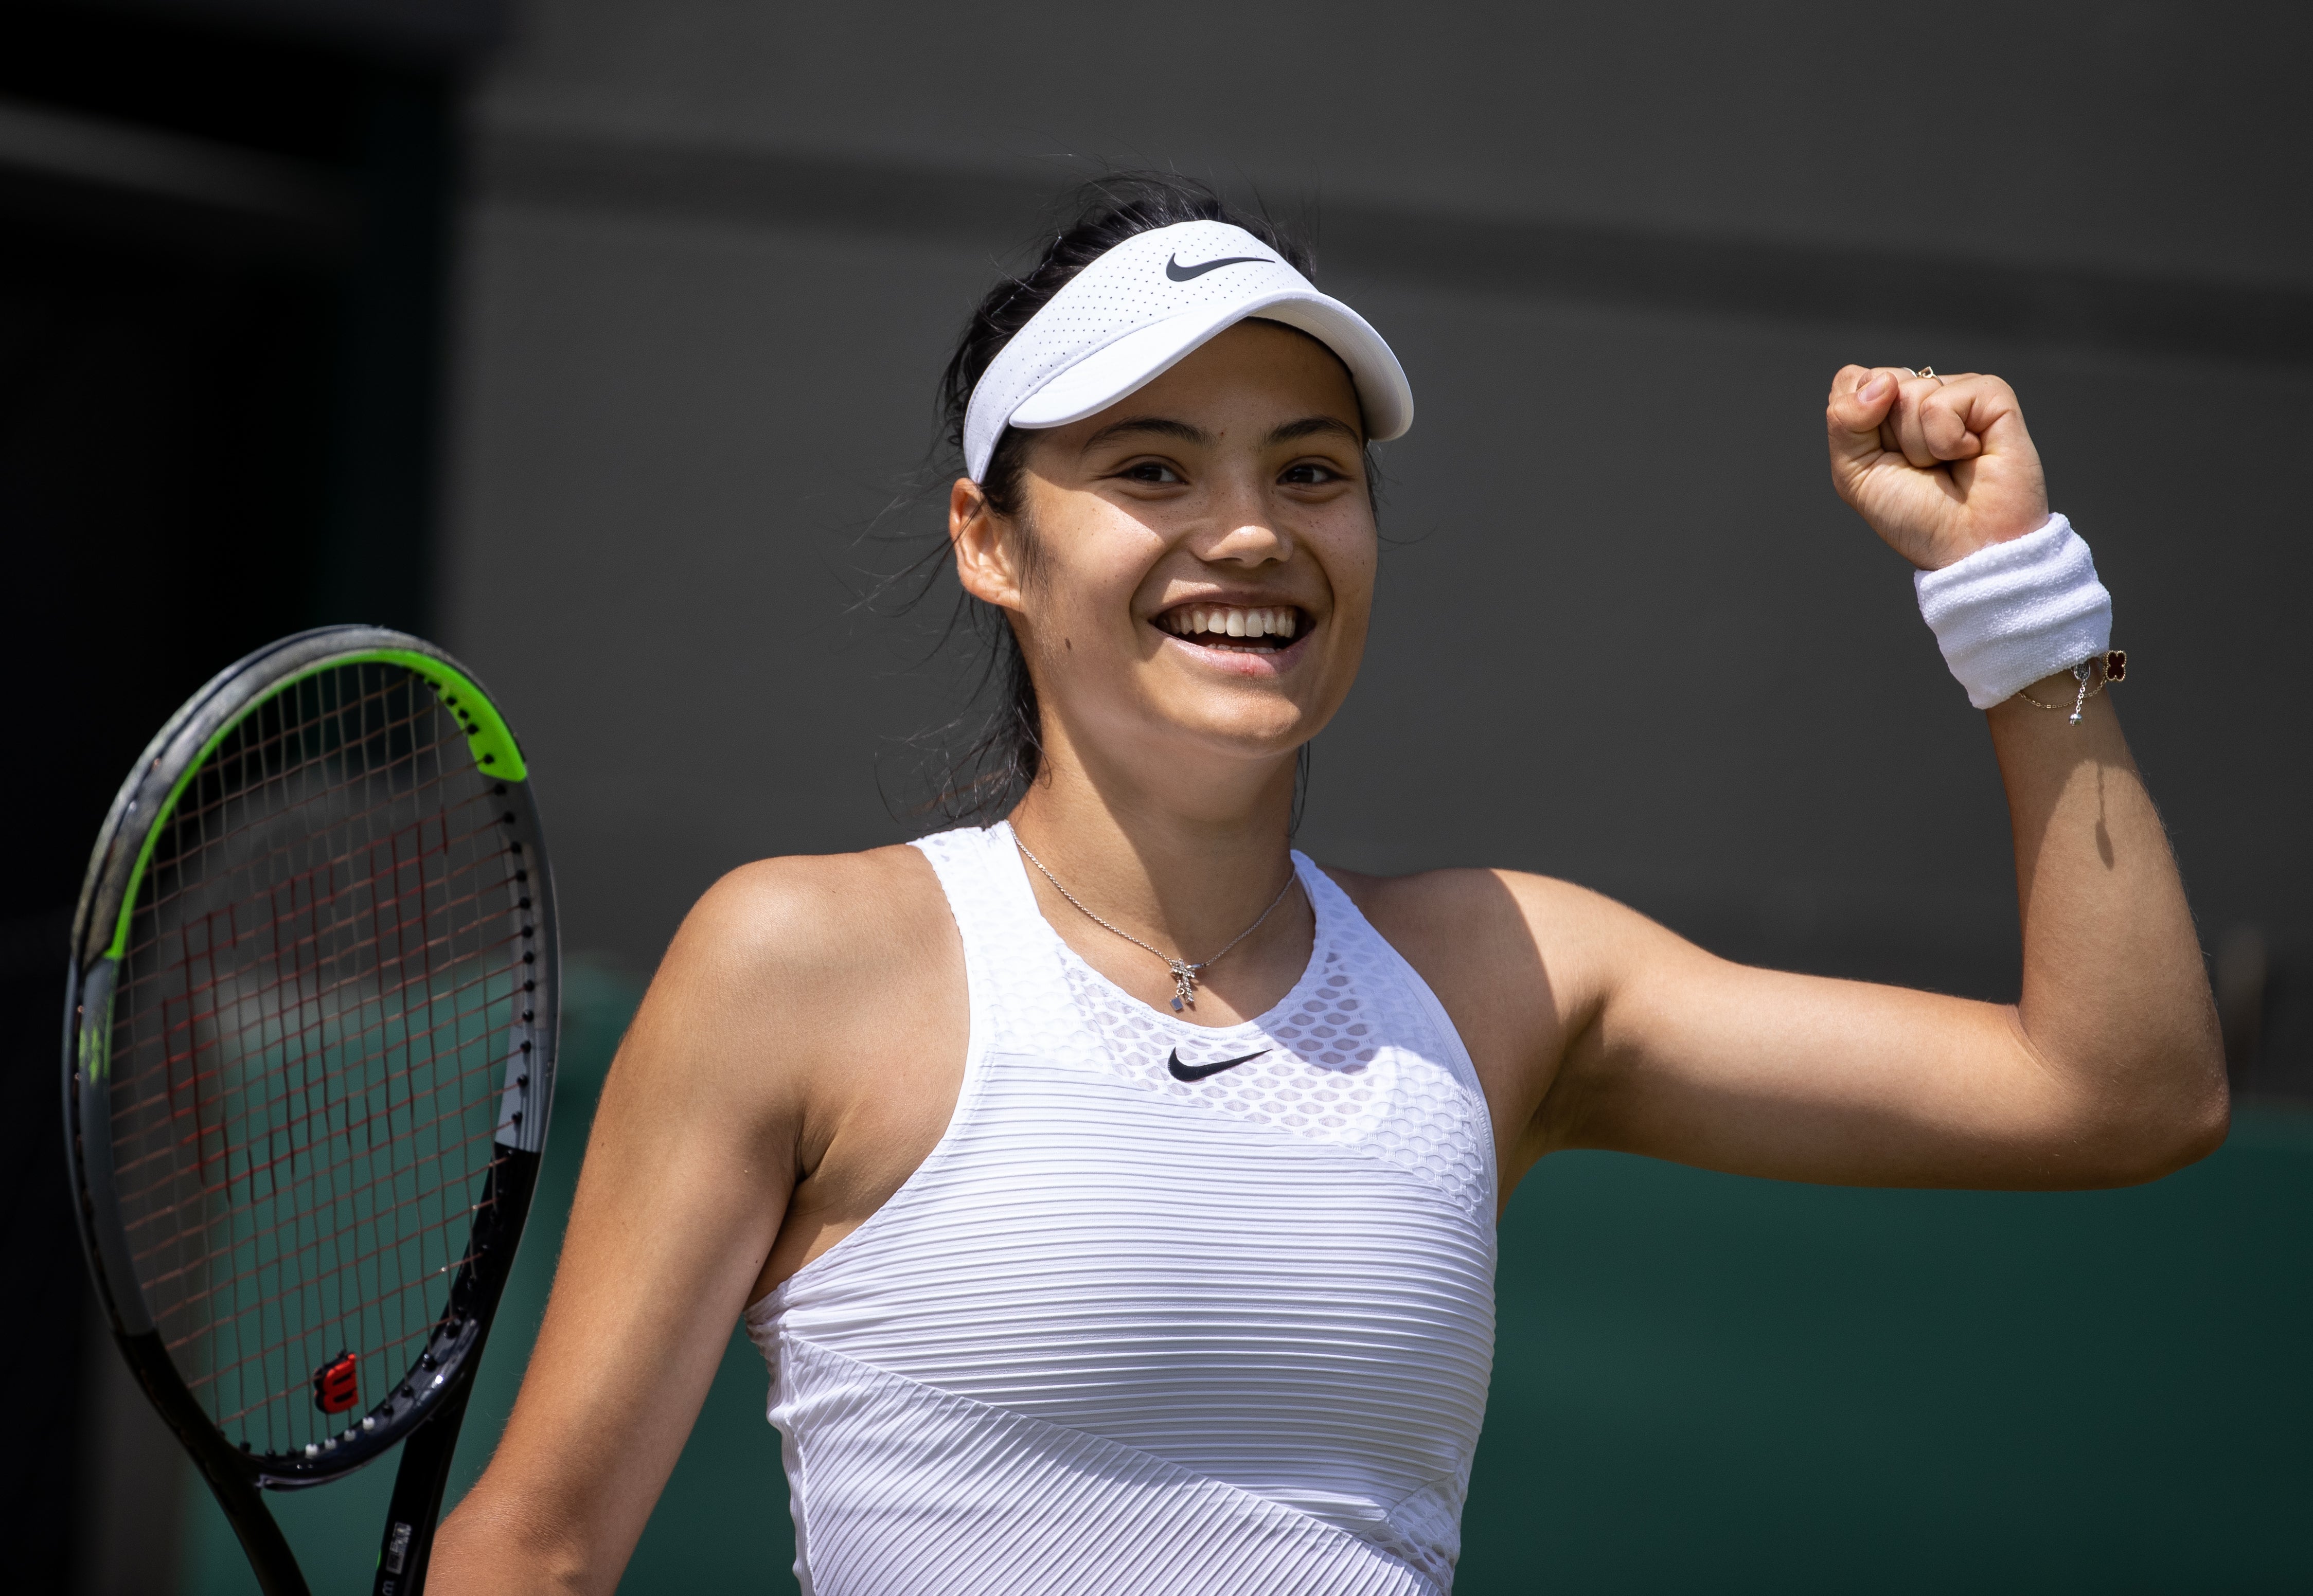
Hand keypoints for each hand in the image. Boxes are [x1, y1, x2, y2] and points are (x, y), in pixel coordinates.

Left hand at [1825, 366, 2049, 570]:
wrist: (1965, 547)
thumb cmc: (1913, 515)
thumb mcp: (1854, 473)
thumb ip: (1844, 421)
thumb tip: (1883, 381)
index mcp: (1886, 408)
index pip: (1851, 380)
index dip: (1855, 422)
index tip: (1882, 458)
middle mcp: (1922, 393)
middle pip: (1878, 380)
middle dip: (1887, 436)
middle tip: (1918, 467)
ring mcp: (1958, 391)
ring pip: (1909, 392)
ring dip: (1919, 446)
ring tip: (1945, 465)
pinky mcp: (1992, 395)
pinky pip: (1944, 401)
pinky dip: (1947, 440)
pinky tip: (1969, 455)